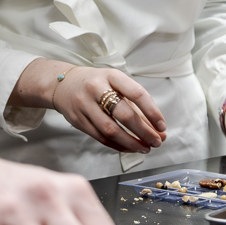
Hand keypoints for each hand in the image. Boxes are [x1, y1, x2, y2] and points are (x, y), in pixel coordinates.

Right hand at [51, 67, 166, 154]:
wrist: (63, 84)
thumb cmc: (97, 83)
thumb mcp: (116, 84)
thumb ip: (137, 106)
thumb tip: (158, 129)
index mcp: (111, 76)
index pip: (137, 94)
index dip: (152, 112)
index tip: (162, 126)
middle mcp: (96, 89)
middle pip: (124, 114)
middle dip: (144, 132)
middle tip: (157, 142)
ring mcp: (84, 105)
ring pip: (111, 130)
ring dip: (131, 143)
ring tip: (144, 148)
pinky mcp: (77, 120)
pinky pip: (100, 137)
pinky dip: (117, 145)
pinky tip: (128, 148)